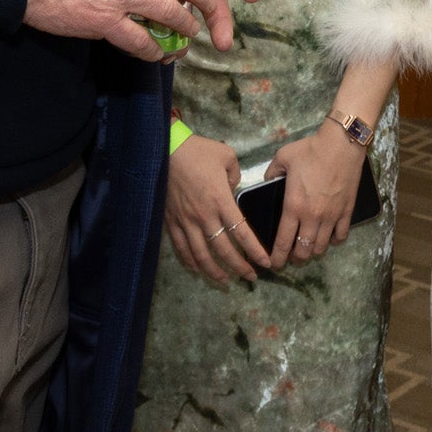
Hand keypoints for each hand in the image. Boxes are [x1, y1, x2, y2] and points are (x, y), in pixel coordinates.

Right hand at [162, 134, 270, 284]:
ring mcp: (186, 221)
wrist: (166, 149)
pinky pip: (181, 248)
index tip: (265, 263)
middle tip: (251, 277)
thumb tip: (235, 188)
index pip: (241, 233)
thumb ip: (236, 175)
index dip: (254, 251)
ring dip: (215, 271)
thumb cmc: (198, 151)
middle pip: (223, 250)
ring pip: (201, 255)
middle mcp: (204, 215)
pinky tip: (198, 269)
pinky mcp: (171, 221)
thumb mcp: (227, 156)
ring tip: (226, 281)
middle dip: (239, 267)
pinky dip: (190, 262)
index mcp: (220, 200)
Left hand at [263, 123, 365, 268]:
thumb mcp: (283, 157)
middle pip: (303, 251)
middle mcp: (312, 216)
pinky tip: (329, 238)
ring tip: (308, 249)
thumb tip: (267, 180)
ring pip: (322, 247)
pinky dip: (334, 241)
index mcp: (293, 206)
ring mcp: (332, 216)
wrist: (342, 144)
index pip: (283, 241)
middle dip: (295, 259)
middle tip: (291, 257)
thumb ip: (271, 172)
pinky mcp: (347, 211)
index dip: (277, 258)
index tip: (274, 265)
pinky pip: (341, 236)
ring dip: (313, 252)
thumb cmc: (311, 149)